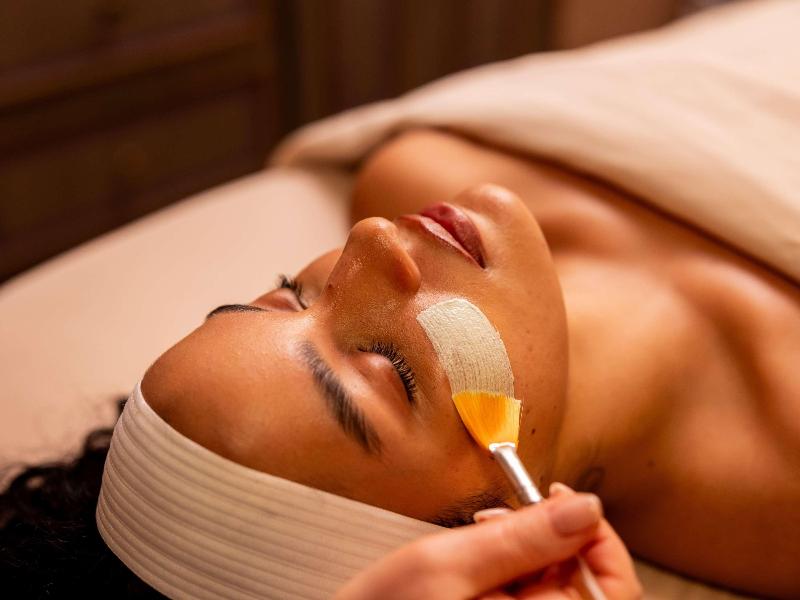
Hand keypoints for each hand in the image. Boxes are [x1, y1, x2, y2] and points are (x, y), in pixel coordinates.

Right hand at [335, 484, 641, 598]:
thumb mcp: (446, 565)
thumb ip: (520, 538)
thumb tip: (585, 507)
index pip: (613, 589)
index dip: (598, 539)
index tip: (567, 503)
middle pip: (584, 586)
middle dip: (552, 540)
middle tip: (506, 514)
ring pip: (554, 589)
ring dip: (528, 551)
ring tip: (484, 532)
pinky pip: (528, 598)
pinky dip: (511, 569)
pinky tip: (480, 557)